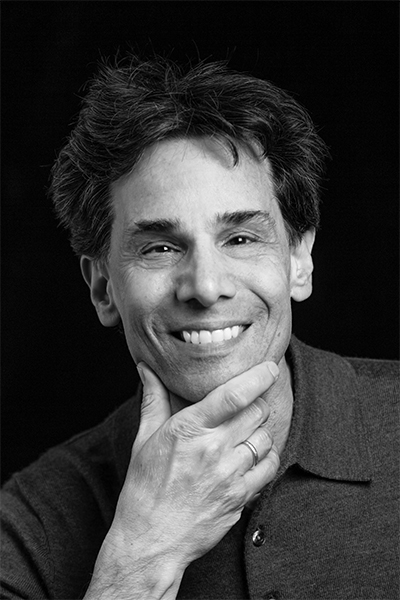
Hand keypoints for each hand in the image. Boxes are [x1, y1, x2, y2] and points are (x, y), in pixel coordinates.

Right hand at [85, 361, 279, 599]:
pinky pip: (269, 468)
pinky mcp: (240, 498)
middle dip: (256, 403)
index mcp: (188, 429)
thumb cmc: (145, 488)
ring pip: (265, 438)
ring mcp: (230, 475)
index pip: (233, 395)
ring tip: (244, 434)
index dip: (257, 377)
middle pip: (256, 412)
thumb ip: (153, 399)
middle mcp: (213, 449)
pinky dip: (266, 458)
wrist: (151, 541)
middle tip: (247, 405)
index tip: (269, 368)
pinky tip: (251, 458)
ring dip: (259, 431)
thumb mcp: (145, 439)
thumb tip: (147, 369)